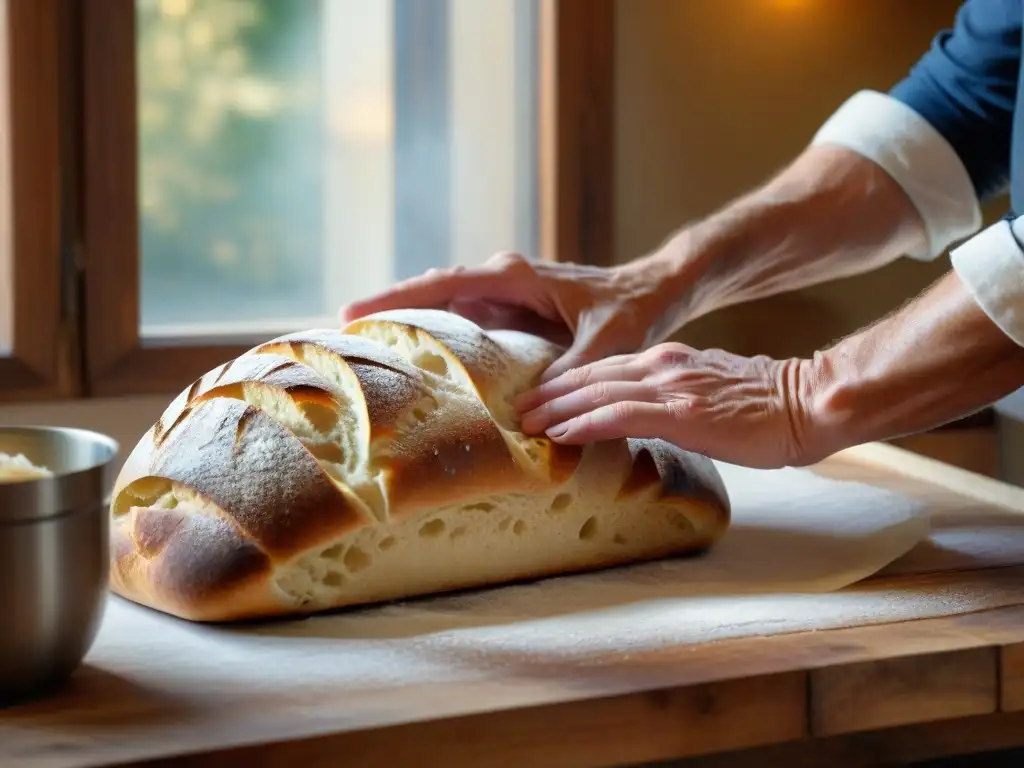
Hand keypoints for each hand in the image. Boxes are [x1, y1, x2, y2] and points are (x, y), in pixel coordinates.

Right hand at [339, 251, 685, 381]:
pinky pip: (462, 322)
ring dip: (407, 322)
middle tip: (340, 332)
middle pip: (432, 292)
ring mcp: (503, 296)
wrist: (653, 290)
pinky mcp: (509, 313)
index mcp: (517, 278)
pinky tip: (414, 361)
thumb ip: (571, 374)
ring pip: (443, 306)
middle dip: (388, 308)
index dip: (399, 297)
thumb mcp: (608, 343)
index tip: (354, 309)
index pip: (446, 284)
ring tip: (363, 349)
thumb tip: (531, 415)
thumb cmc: (632, 309)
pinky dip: (435, 336)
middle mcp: (502, 281)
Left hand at [515, 342, 824, 468]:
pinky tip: (562, 433)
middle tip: (518, 410)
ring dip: (556, 408)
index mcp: (668, 361)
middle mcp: (663, 366)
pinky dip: (585, 423)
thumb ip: (675, 399)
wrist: (807, 402)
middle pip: (591, 376)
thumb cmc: (767, 406)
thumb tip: (651, 417)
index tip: (541, 400)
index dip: (567, 384)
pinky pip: (621, 415)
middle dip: (551, 394)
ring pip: (597, 393)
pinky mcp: (682, 413)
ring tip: (527, 423)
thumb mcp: (709, 394)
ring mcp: (671, 386)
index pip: (604, 370)